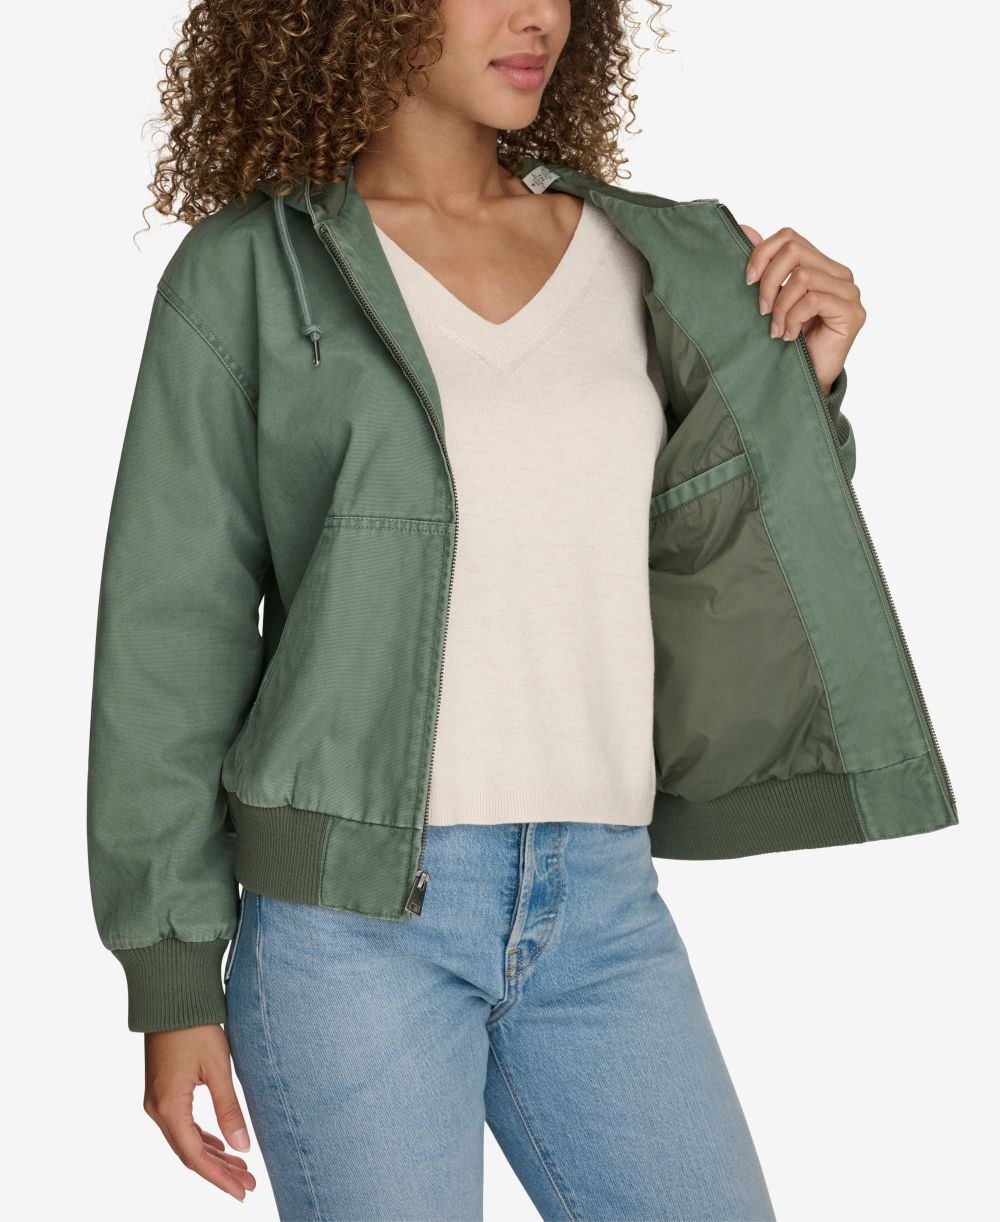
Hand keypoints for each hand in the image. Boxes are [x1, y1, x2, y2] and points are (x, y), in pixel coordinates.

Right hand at [143, 1024, 255, 1200]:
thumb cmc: (195, 1027)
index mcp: (169, 1107)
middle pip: (189, 1153)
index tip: (242, 1192)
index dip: (219, 1177)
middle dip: (219, 1171)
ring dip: (212, 1156)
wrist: (171, 997)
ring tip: (241, 1169)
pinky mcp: (162, 1091)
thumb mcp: (218, 1068)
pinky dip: (202, 1139)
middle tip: (248, 1185)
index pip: (195, 1156)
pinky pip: (182, 1126)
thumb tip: (243, 1148)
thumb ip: (229, 1109)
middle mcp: (158, 1110)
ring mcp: (157, 1101)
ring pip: (186, 1141)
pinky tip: (219, 1145)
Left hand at [740, 223, 865, 396]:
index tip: (748, 281)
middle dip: (769, 281)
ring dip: (780, 307)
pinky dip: (792, 319)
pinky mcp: (853, 312)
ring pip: (803, 277)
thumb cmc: (787, 340)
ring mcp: (849, 292)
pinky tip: (789, 337)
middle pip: (795, 252)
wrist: (804, 380)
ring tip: (776, 330)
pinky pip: (813, 300)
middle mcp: (839, 274)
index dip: (763, 253)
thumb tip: (744, 228)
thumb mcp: (770, 299)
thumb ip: (764, 265)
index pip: (790, 238)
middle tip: (761, 310)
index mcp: (821, 265)